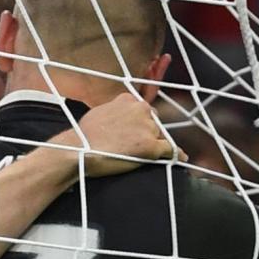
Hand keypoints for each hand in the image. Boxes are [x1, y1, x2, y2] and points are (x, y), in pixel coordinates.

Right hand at [60, 93, 177, 175]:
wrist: (77, 151)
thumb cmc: (82, 135)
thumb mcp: (99, 112)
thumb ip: (115, 110)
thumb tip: (119, 115)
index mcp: (129, 100)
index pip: (143, 110)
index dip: (139, 123)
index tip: (134, 132)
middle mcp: (141, 109)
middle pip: (154, 122)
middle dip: (147, 132)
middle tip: (131, 146)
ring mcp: (147, 128)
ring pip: (160, 136)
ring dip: (153, 145)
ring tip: (135, 156)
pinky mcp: (150, 146)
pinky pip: (170, 149)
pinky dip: (176, 154)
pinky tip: (181, 158)